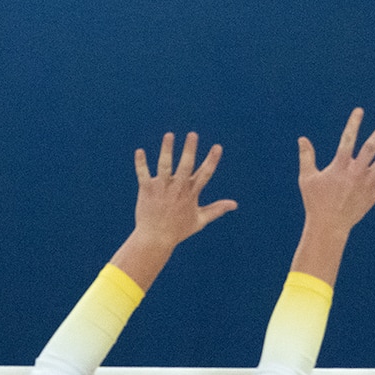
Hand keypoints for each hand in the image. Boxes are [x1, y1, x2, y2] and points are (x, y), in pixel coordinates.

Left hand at [132, 131, 237, 249]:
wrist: (155, 239)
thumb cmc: (178, 230)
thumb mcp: (200, 220)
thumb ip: (217, 209)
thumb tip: (234, 204)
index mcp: (191, 194)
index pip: (204, 174)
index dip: (212, 160)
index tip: (217, 147)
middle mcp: (177, 189)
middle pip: (185, 166)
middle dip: (189, 150)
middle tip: (193, 134)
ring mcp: (162, 189)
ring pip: (164, 166)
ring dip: (167, 150)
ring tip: (170, 135)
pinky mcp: (147, 190)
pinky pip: (143, 174)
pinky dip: (141, 163)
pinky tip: (140, 151)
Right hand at [297, 108, 374, 234]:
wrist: (328, 225)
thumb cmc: (315, 202)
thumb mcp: (307, 178)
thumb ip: (307, 157)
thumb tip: (302, 139)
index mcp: (339, 166)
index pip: (347, 140)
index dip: (354, 124)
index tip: (359, 111)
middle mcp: (355, 173)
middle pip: (371, 148)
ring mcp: (366, 184)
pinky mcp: (373, 195)